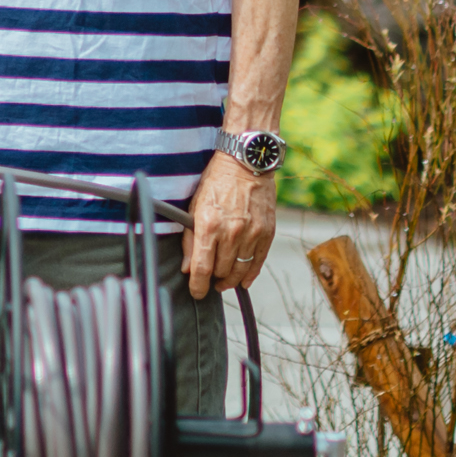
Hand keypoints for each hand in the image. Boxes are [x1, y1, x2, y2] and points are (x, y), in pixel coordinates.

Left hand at [180, 146, 277, 298]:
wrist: (245, 164)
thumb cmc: (216, 183)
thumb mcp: (195, 207)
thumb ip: (190, 240)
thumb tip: (188, 268)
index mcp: (209, 225)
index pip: (202, 268)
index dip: (198, 286)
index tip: (196, 292)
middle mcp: (231, 232)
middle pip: (221, 272)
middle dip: (213, 279)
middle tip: (209, 279)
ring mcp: (252, 233)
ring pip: (239, 270)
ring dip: (230, 280)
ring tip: (223, 281)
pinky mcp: (267, 233)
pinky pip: (258, 262)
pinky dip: (250, 275)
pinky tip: (243, 280)